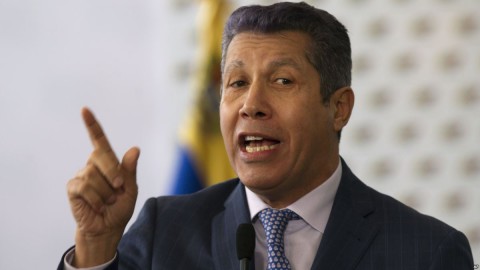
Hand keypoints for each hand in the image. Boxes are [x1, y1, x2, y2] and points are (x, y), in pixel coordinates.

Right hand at [67, 108, 139, 266]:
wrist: (107, 228)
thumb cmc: (119, 207)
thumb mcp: (130, 189)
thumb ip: (130, 170)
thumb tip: (135, 149)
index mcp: (107, 162)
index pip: (99, 140)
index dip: (92, 125)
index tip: (84, 109)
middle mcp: (92, 164)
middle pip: (102, 156)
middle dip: (114, 174)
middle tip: (119, 190)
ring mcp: (81, 175)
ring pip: (94, 175)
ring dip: (106, 193)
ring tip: (107, 202)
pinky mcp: (72, 187)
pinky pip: (85, 186)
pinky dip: (96, 199)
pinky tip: (96, 207)